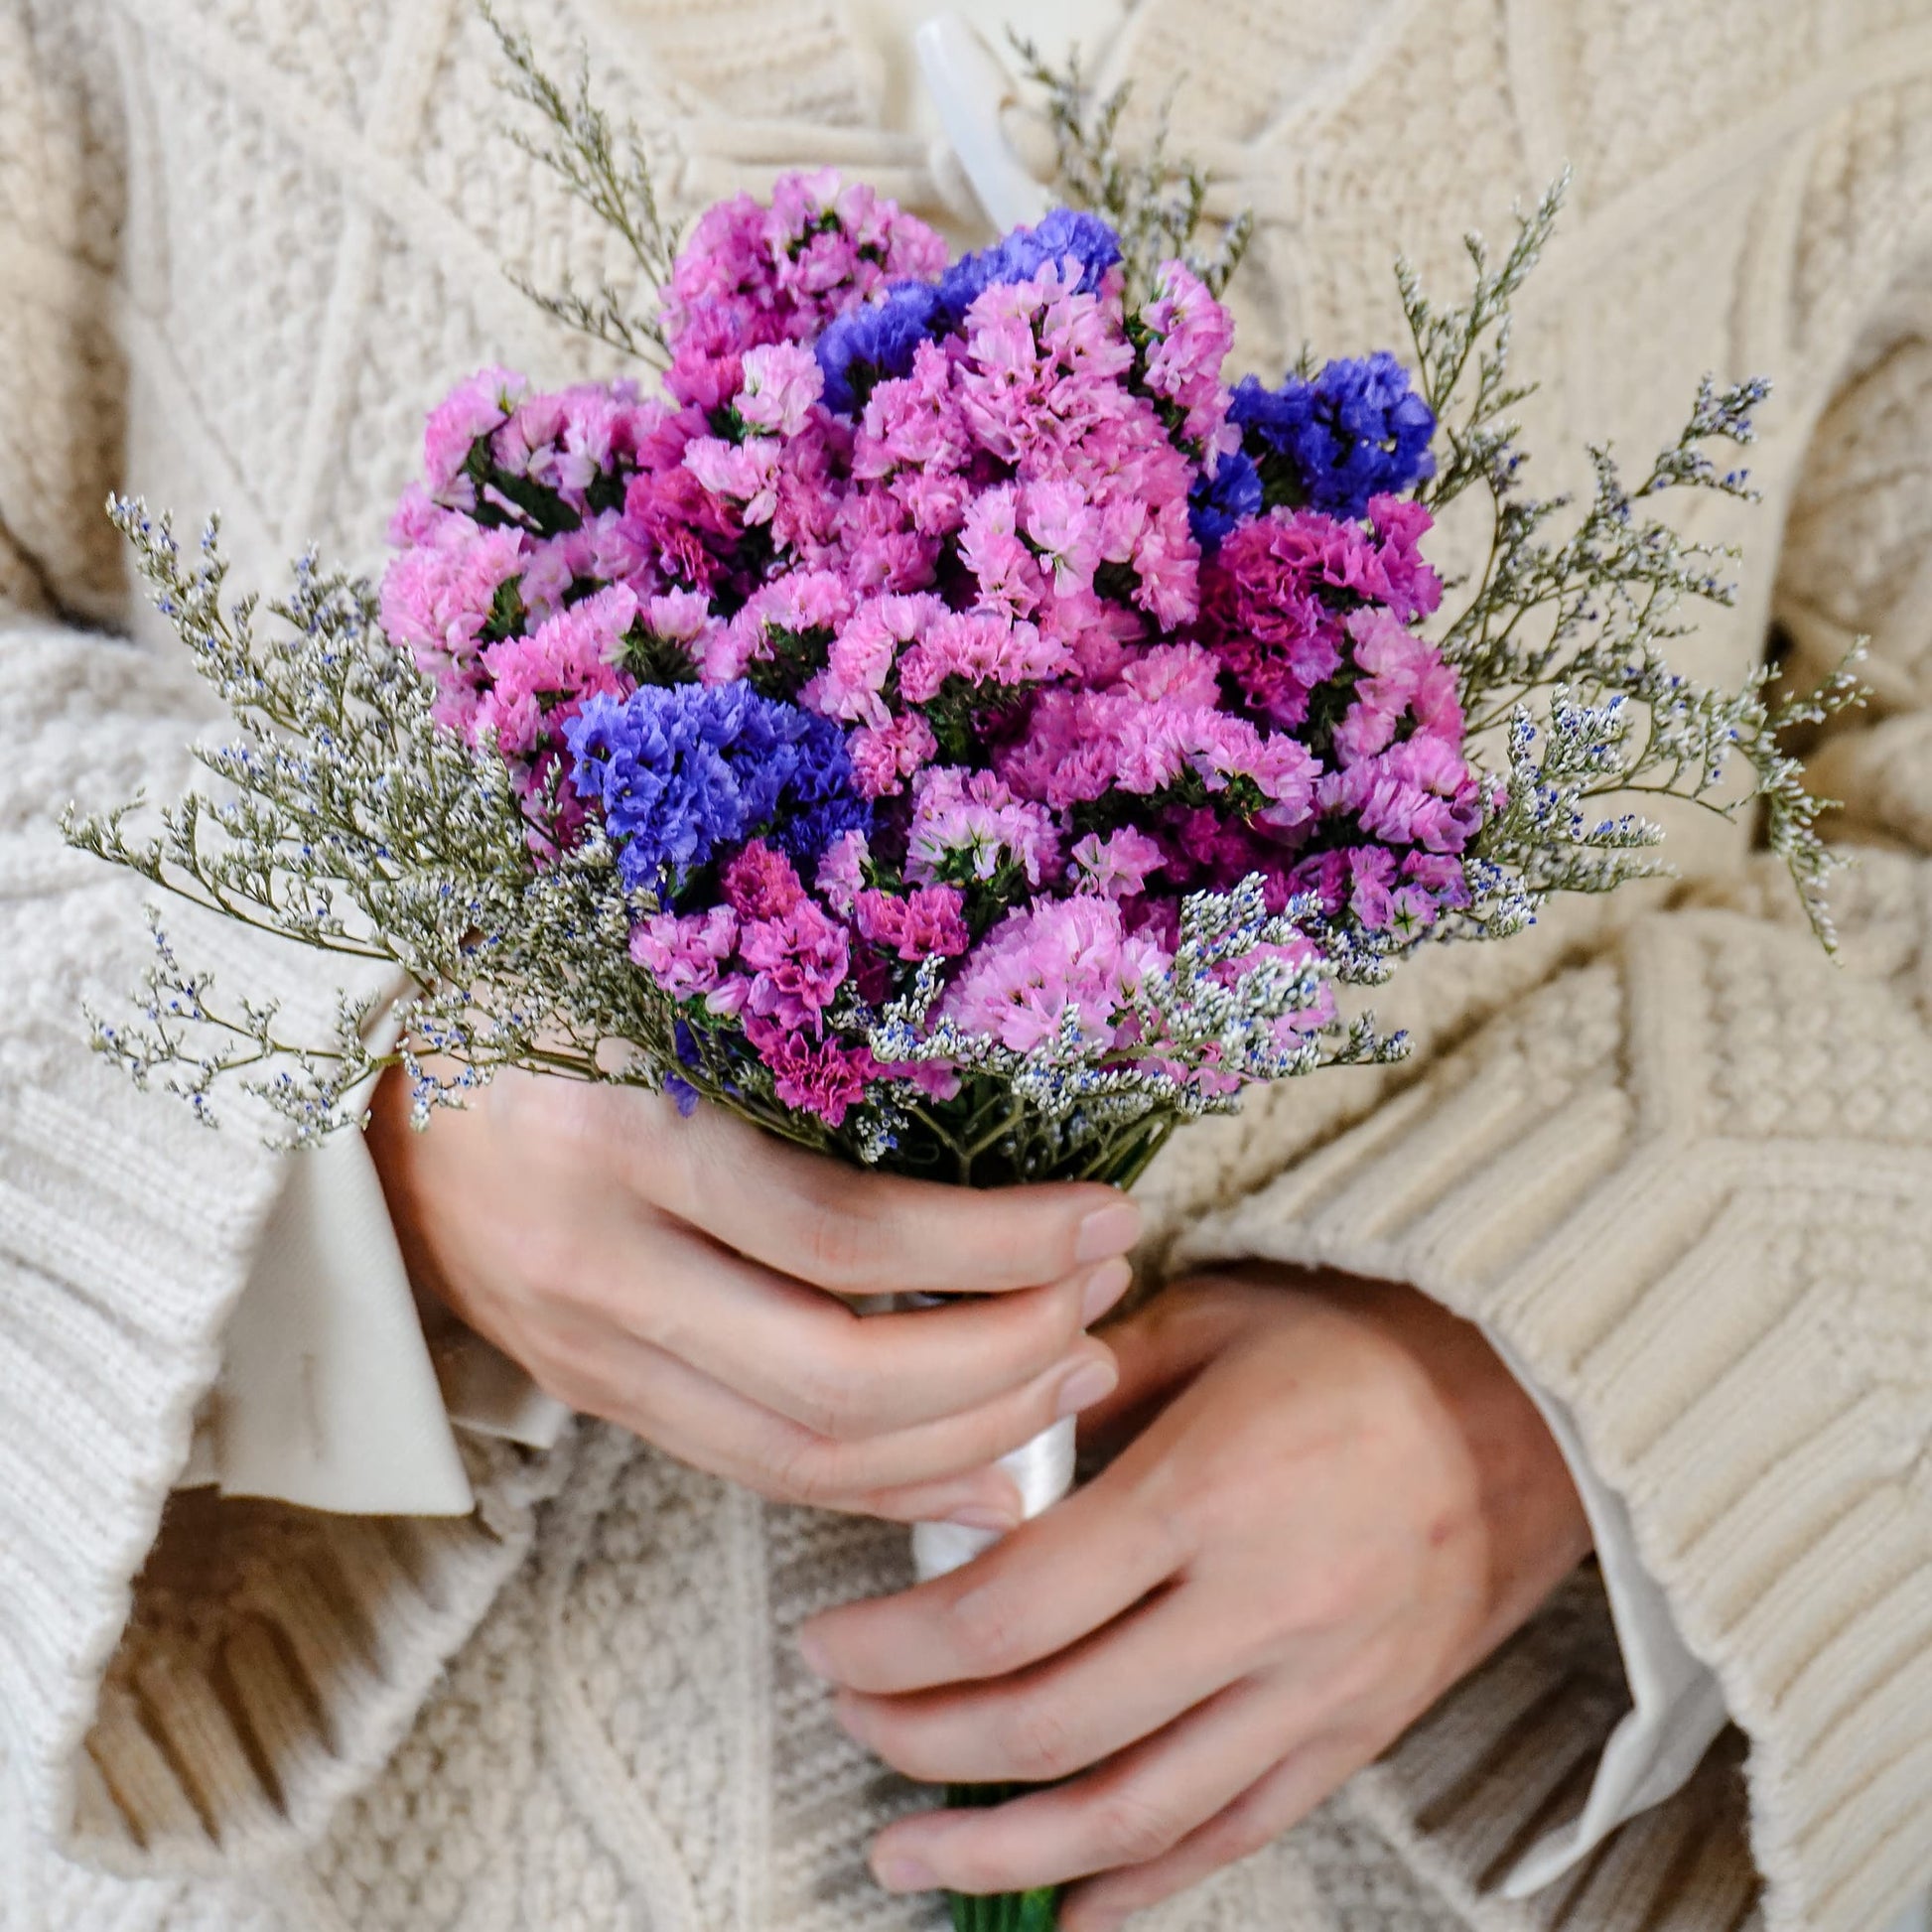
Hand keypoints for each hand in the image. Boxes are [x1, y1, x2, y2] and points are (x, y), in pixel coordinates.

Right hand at [366, 1068, 1137, 1527]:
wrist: (363, 1079)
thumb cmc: (532, 995)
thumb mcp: (648, 983)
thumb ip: (786, 1043)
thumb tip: (983, 1097)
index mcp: (617, 1142)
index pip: (843, 1236)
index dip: (996, 1247)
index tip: (1106, 1215)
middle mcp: (595, 1271)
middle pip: (836, 1378)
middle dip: (1002, 1359)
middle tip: (1106, 1300)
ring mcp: (583, 1354)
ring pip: (801, 1453)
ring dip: (964, 1435)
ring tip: (1075, 1380)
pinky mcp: (590, 1394)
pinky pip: (755, 1469)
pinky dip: (884, 1486)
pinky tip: (985, 1476)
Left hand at [799, 1271, 1591, 1928]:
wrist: (1524, 1418)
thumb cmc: (1354, 1352)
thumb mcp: (1212, 1321)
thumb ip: (1086, 1378)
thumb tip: (975, 1429)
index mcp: (1207, 1493)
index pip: (1011, 1606)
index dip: (895, 1643)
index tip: (831, 1641)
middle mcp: (1258, 1609)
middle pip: (1049, 1723)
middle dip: (918, 1739)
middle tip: (849, 1719)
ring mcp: (1309, 1692)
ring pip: (1130, 1814)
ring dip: (1000, 1851)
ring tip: (906, 1855)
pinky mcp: (1348, 1739)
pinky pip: (1227, 1837)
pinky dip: (1135, 1887)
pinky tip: (1060, 1906)